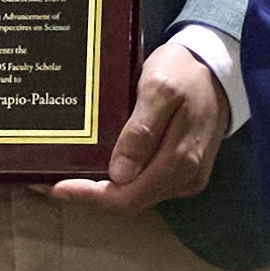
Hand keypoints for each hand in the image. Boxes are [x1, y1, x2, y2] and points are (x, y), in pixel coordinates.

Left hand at [50, 41, 230, 213]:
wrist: (220, 67)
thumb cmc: (186, 72)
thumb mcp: (159, 90)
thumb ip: (141, 131)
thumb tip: (120, 173)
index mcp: (178, 160)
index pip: (126, 197)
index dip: (88, 197)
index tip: (54, 187)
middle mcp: (184, 177)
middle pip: (128, 203)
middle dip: (88, 196)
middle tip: (49, 181)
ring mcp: (186, 177)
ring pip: (136, 197)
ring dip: (102, 191)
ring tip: (66, 175)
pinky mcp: (185, 172)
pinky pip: (147, 186)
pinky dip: (120, 183)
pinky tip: (98, 169)